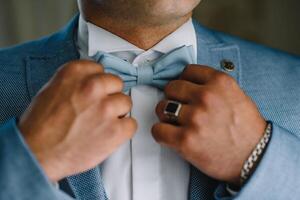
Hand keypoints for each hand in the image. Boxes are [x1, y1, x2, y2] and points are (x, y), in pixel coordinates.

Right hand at [19, 60, 136, 181]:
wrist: (37, 153)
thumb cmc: (41, 126)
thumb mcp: (52, 89)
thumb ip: (76, 82)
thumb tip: (94, 82)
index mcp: (75, 73)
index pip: (101, 69)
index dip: (98, 84)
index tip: (95, 93)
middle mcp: (92, 86)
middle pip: (117, 84)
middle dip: (109, 96)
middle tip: (99, 110)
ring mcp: (106, 108)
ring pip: (126, 102)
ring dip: (117, 113)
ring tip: (102, 124)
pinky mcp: (115, 129)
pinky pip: (132, 124)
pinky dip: (123, 130)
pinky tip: (109, 135)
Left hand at [152, 65, 265, 184]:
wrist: (255, 158)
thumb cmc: (246, 129)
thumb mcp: (237, 96)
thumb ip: (213, 87)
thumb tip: (188, 84)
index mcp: (220, 82)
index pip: (188, 70)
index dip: (184, 81)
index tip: (185, 91)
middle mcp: (206, 97)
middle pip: (171, 87)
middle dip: (173, 97)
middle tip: (180, 108)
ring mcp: (195, 118)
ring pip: (162, 107)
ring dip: (165, 115)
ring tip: (175, 123)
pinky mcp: (185, 140)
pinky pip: (158, 130)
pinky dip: (161, 133)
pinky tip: (170, 136)